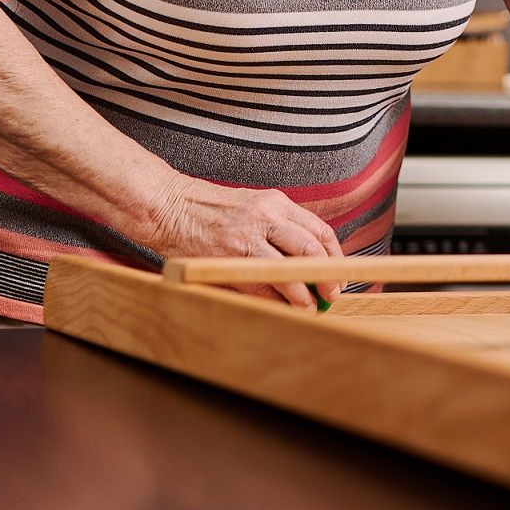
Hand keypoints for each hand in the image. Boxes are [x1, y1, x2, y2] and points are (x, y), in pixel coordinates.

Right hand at [140, 174, 342, 308]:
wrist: (169, 206)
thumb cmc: (211, 209)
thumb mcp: (253, 204)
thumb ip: (280, 224)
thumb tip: (309, 258)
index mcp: (276, 202)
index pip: (320, 230)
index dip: (335, 255)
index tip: (339, 271)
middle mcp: (267, 216)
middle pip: (313, 249)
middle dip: (328, 276)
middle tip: (332, 293)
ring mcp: (248, 237)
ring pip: (292, 268)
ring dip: (306, 294)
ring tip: (311, 307)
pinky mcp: (230, 258)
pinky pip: (263, 285)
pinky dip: (279, 300)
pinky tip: (285, 307)